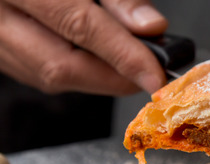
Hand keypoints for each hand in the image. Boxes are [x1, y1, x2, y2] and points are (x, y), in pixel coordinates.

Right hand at [0, 0, 167, 94]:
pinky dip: (76, 68)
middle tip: (150, 71)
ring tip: (127, 59)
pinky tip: (97, 57)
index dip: (123, 54)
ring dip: (97, 75)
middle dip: (114, 76)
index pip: (77, 25)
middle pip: (59, 65)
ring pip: (48, 75)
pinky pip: (37, 70)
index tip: (155, 74)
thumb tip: (150, 27)